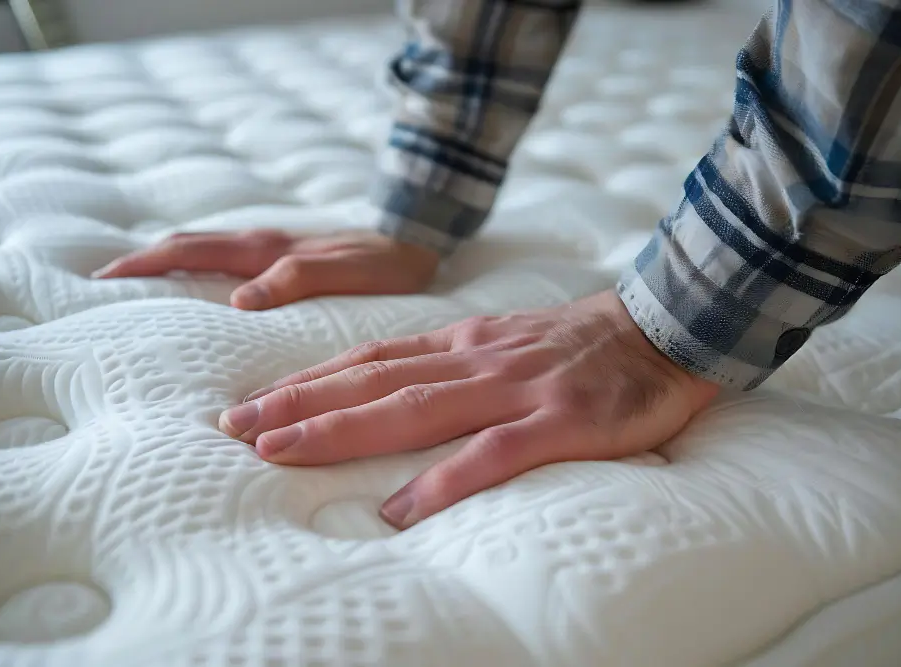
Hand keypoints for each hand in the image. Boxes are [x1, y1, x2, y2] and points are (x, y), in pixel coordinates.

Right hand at [92, 229, 439, 308]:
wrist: (415, 243)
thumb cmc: (383, 263)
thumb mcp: (344, 274)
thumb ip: (295, 280)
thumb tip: (238, 302)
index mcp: (266, 249)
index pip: (190, 250)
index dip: (146, 263)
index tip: (103, 280)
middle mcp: (261, 246)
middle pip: (188, 247)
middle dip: (144, 261)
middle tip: (103, 286)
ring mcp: (271, 250)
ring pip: (206, 251)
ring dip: (167, 263)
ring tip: (135, 289)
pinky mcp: (284, 259)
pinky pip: (228, 262)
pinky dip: (198, 270)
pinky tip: (196, 291)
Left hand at [219, 289, 719, 528]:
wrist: (664, 326)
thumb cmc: (582, 344)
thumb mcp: (507, 341)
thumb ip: (455, 364)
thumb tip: (397, 396)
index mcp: (463, 343)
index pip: (370, 360)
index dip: (308, 381)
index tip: (253, 402)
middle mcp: (475, 360)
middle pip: (372, 382)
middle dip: (299, 404)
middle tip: (235, 428)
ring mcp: (515, 388)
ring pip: (414, 409)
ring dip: (343, 430)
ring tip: (281, 451)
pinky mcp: (558, 419)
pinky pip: (493, 453)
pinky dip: (442, 480)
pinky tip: (400, 511)